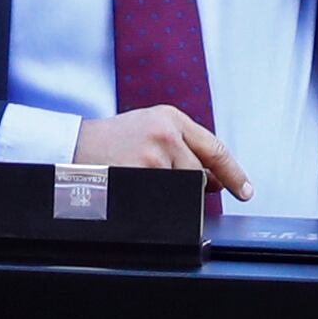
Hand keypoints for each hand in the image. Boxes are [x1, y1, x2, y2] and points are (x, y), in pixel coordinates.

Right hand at [75, 106, 249, 201]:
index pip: (214, 149)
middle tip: (171, 185)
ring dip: (171, 193)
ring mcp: (153, 154)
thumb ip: (182, 147)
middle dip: (193, 187)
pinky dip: (157, 200)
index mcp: (171, 118)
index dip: (233, 174)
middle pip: (199, 173)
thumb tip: (214, 179)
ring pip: (182, 188)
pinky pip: (165, 199)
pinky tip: (137, 188)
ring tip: (142, 178)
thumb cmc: (111, 142)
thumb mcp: (149, 130)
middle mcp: (166, 132)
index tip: (246, 191)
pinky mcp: (141, 174)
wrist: (71, 146)